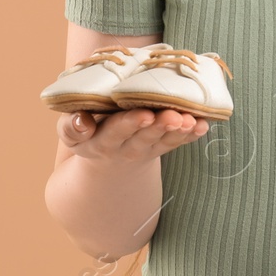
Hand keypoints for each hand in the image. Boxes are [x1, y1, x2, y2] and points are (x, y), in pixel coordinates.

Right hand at [57, 107, 209, 163]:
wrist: (106, 161)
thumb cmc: (87, 134)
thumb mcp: (72, 134)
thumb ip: (72, 127)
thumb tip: (82, 121)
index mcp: (101, 141)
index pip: (115, 131)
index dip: (130, 124)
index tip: (144, 115)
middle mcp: (126, 148)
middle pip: (145, 137)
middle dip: (160, 126)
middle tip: (173, 116)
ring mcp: (147, 149)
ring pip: (164, 140)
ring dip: (179, 131)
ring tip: (191, 120)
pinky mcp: (162, 146)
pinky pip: (179, 142)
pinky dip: (192, 134)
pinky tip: (204, 124)